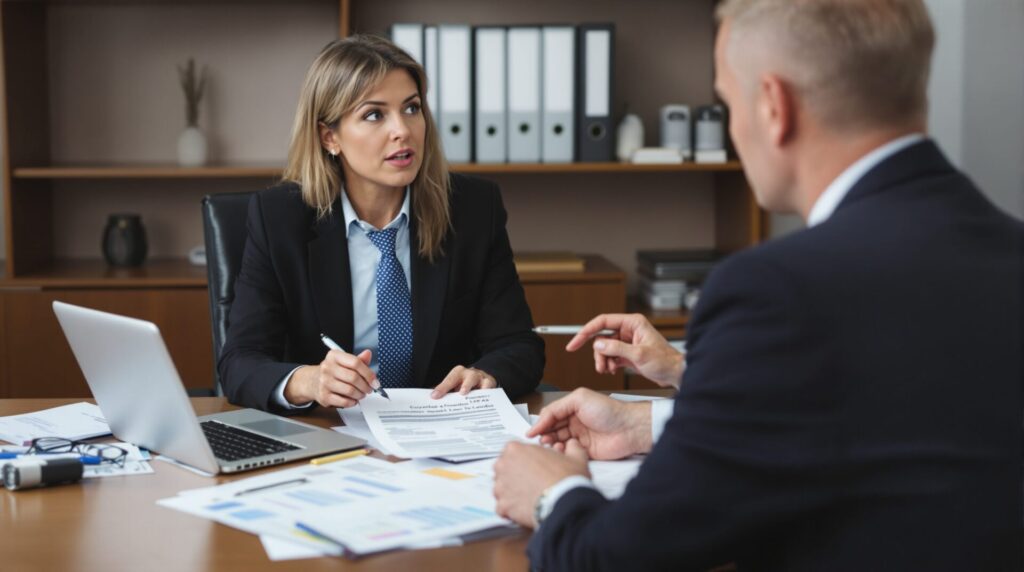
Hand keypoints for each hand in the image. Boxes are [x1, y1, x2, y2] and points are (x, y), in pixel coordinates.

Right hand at [285, 349, 378, 407]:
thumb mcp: (344, 362)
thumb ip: (358, 360)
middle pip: (353, 378)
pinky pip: (344, 402)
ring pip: (350, 391)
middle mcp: (327, 367)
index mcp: (334, 356)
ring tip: (361, 394)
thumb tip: (368, 354)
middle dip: (366, 386)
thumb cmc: (333, 371)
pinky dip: (352, 402)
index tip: (375, 381)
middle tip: (369, 389)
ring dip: (360, 394)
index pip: (355, 363)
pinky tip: (353, 399)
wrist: (313, 381)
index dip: (368, 373)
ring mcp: (324, 382)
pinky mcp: (324, 396)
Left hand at [431, 365, 496, 397]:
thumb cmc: (463, 383)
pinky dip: (488, 394)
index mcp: (458, 373)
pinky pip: (490, 389)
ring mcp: (481, 378)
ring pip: (482, 382)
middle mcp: (470, 373)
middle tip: (461, 393)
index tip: (435, 396)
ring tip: (477, 399)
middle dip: (465, 385)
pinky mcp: (490, 383)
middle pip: (468, 378)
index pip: (450, 380)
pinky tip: (484, 402)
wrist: (480, 378)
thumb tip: (432, 398)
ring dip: (481, 390)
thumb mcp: (453, 384)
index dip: (442, 388)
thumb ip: (444, 390)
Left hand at [493, 439, 589, 527]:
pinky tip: (523, 509)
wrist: (565, 502)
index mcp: (516, 449)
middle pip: (503, 469)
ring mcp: (501, 487)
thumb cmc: (566, 479)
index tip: (531, 467)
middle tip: (530, 482)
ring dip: (511, 493)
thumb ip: (572, 447)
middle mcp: (503, 466)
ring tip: (528, 497)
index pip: (512, 452)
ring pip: (501, 489)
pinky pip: (502, 508)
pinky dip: (511, 510)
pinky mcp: (503, 506)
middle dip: (514, 475)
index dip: (523, 460)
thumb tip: (573, 445)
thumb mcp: (575, 457)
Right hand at [528, 387, 652, 459]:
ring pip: (558, 442)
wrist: (629, 428)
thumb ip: (557, 408)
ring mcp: (579, 438)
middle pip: (551, 430)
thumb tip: (540, 420)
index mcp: (572, 408)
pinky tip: (560, 451)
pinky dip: (561, 453)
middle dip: (543, 435)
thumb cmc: (608, 410)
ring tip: (550, 445)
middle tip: (539, 440)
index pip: (550, 416)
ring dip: (551, 444)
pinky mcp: (584, 452)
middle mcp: (574, 422)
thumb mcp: (579, 399)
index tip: (531, 432)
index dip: (540, 424)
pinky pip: (567, 453)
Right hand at [566, 313, 684, 387]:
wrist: (675, 374)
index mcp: (633, 323)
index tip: (574, 343)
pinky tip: (614, 370)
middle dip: (598, 353)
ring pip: (604, 348)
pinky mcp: (627, 352)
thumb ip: (616, 348)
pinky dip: (609, 364)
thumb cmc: (665, 361)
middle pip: (601, 337)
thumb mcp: (639, 354)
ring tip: (608, 370)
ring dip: (603, 360)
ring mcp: (627, 342)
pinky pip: (610, 356)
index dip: (586, 331)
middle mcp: (629, 330)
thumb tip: (598, 344)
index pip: (602, 322)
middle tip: (599, 366)